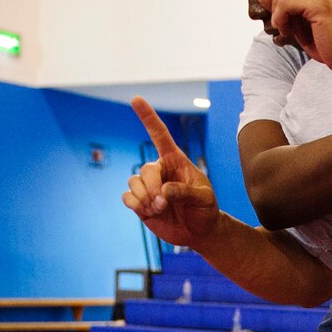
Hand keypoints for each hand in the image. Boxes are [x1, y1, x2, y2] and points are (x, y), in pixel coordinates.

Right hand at [122, 99, 220, 248]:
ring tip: (161, 209)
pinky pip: (126, 197)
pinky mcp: (140, 202)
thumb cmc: (206, 210)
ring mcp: (148, 186)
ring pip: (133, 182)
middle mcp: (159, 170)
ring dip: (145, 198)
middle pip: (145, 169)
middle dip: (152, 187)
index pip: (159, 135)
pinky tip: (150, 212)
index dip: (148, 117)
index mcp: (175, 161)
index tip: (136, 99)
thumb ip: (187, 192)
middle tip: (164, 203)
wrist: (199, 232)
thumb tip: (164, 191)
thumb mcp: (205, 199)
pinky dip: (135, 205)